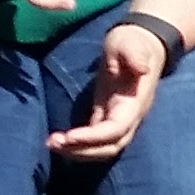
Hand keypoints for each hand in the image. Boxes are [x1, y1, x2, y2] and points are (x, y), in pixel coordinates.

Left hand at [45, 21, 171, 166]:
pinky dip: (78, 144)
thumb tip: (142, 69)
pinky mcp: (107, 116)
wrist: (140, 44)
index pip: (116, 130)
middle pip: (110, 147)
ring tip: (51, 143)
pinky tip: (59, 141)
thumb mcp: (131, 44)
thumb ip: (134, 55)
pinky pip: (95, 139)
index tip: (70, 136)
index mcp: (135, 103)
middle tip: (54, 144)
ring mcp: (120, 119)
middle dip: (82, 150)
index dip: (94, 137)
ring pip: (102, 148)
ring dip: (78, 151)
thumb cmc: (132, 43)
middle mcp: (130, 117)